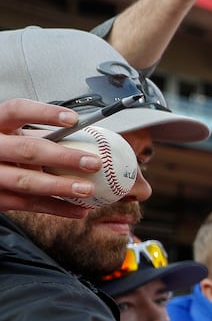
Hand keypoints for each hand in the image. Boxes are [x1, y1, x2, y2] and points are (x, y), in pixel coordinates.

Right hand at [0, 100, 100, 216]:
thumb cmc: (3, 150)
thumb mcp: (13, 136)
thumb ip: (41, 134)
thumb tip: (87, 135)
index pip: (17, 110)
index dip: (45, 113)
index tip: (74, 119)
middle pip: (26, 150)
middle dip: (63, 157)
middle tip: (93, 163)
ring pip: (26, 181)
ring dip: (61, 187)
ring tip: (88, 189)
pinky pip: (28, 204)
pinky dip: (57, 208)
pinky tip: (79, 209)